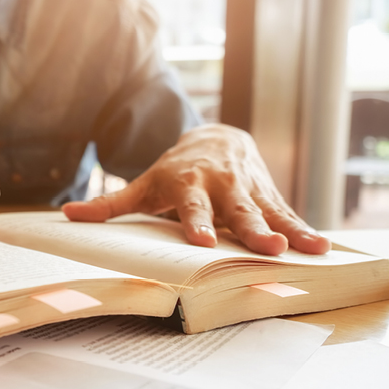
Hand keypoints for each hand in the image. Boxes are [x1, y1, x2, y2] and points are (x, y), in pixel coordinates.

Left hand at [62, 124, 330, 254]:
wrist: (216, 140)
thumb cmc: (174, 172)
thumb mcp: (143, 185)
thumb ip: (109, 204)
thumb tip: (67, 215)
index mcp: (188, 184)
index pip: (191, 206)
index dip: (196, 223)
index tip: (201, 241)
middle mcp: (222, 185)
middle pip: (236, 210)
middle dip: (250, 228)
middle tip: (264, 247)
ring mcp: (249, 190)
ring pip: (267, 212)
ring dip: (283, 231)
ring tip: (299, 249)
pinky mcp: (269, 196)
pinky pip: (288, 215)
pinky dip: (304, 230)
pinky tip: (322, 248)